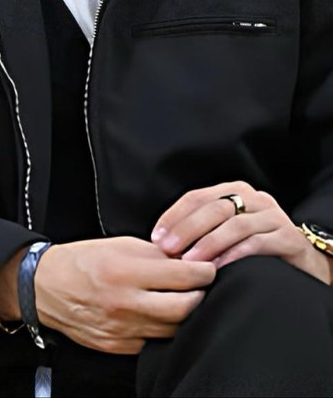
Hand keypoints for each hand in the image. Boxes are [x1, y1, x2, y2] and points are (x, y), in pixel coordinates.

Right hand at [34, 236, 214, 353]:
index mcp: (122, 272)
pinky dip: (161, 328)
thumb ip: (154, 255)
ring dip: (183, 314)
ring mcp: (121, 329)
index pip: (182, 277)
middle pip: (185, 309)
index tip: (208, 268)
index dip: (203, 272)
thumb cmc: (80, 262)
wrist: (43, 287)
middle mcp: (123, 303)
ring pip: (172, 329)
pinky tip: (158, 315)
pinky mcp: (118, 346)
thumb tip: (186, 262)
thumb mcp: (116, 245)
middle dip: (201, 296)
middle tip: (201, 287)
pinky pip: (153, 341)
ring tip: (182, 300)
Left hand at [151, 182, 330, 282]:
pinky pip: (257, 244)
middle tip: (168, 249)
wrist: (303, 264)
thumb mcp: (227, 232)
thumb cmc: (256, 249)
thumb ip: (201, 230)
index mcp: (234, 192)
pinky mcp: (290, 238)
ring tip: (190, 262)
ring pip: (235, 225)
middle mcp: (255, 198)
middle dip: (186, 229)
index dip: (174, 217)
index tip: (156, 237)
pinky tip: (218, 268)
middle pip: (214, 208)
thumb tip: (163, 241)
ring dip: (208, 244)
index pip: (197, 198)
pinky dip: (234, 255)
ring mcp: (274, 217)